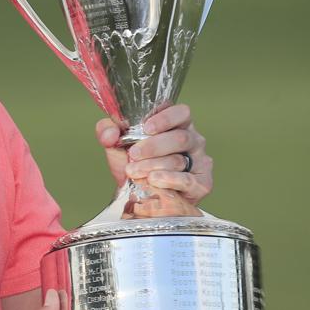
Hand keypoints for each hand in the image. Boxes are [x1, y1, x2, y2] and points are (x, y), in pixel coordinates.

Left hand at [97, 104, 213, 216]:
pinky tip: (153, 180)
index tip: (145, 127)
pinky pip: (186, 180)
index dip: (165, 118)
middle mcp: (193, 140)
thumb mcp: (116, 146)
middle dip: (153, 146)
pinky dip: (167, 179)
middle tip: (133, 154)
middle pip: (179, 137)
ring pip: (179, 159)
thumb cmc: (134, 164)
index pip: (181, 112)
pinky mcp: (201, 184)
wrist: (138, 197)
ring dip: (152, 165)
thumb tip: (110, 133)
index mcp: (177, 124)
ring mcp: (200, 162)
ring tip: (134, 171)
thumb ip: (108, 132)